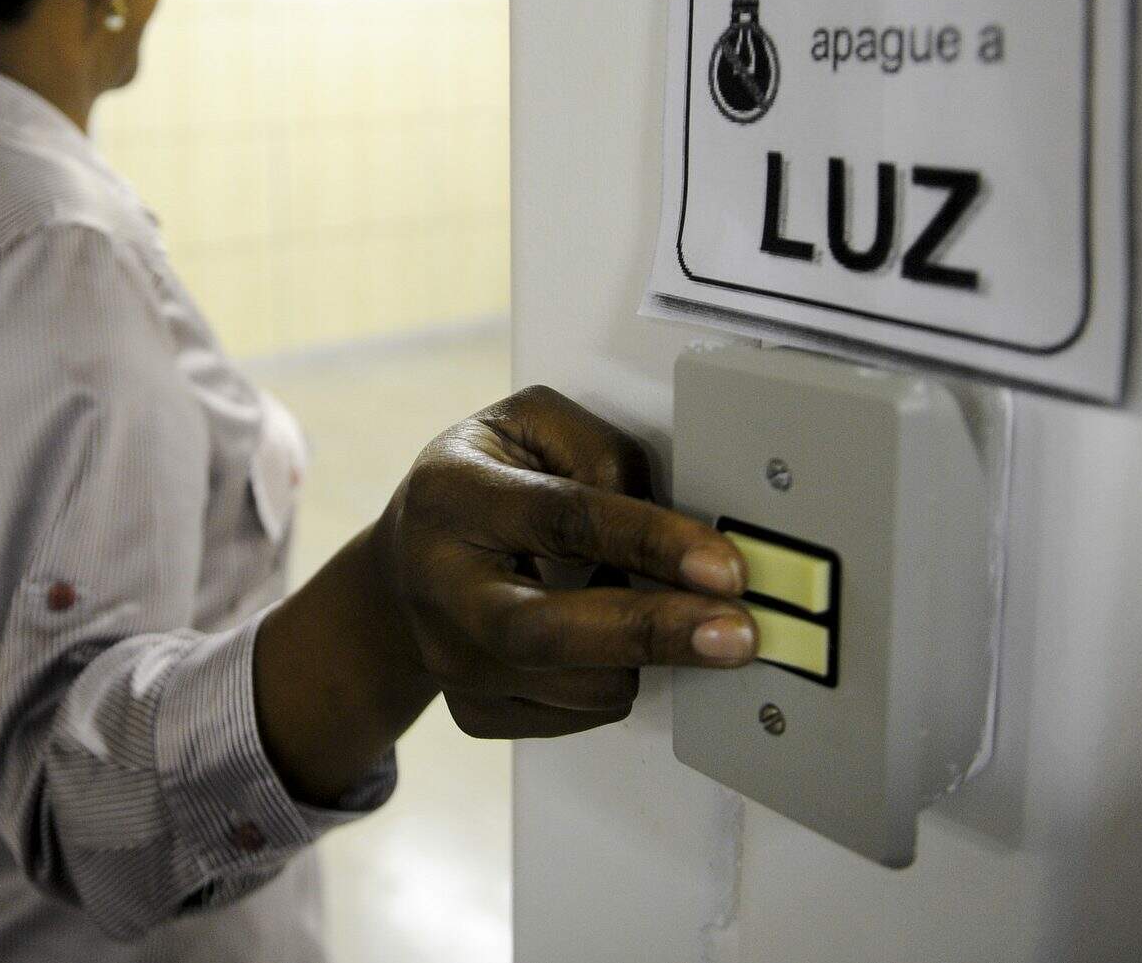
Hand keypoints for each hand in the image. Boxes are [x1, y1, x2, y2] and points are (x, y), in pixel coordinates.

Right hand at [369, 384, 755, 738]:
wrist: (404, 563)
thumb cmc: (486, 482)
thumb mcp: (530, 426)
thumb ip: (599, 453)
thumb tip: (667, 528)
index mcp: (451, 495)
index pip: (559, 521)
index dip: (651, 543)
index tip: (725, 568)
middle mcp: (437, 586)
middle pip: (545, 633)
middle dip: (652, 634)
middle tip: (738, 635)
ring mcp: (449, 660)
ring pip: (580, 687)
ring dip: (639, 653)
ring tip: (639, 604)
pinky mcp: (470, 713)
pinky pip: (578, 716)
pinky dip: (610, 679)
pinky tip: (594, 638)